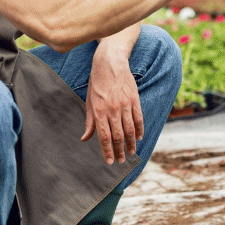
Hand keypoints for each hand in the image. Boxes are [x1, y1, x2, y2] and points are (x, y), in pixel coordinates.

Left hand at [82, 47, 142, 163]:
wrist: (110, 62)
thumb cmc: (97, 83)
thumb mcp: (89, 101)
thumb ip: (89, 121)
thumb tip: (85, 139)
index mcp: (99, 111)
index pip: (104, 136)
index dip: (107, 151)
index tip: (109, 161)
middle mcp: (112, 109)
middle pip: (118, 136)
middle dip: (119, 151)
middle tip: (121, 161)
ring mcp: (125, 104)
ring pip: (129, 129)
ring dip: (130, 143)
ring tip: (131, 153)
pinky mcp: (134, 99)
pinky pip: (138, 118)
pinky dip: (139, 130)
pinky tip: (138, 138)